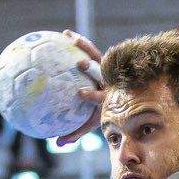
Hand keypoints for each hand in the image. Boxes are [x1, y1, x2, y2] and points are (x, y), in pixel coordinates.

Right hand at [53, 30, 107, 147]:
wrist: (122, 97)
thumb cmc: (101, 113)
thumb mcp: (91, 123)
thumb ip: (75, 133)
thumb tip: (56, 144)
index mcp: (107, 98)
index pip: (100, 97)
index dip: (92, 94)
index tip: (80, 92)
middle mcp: (109, 81)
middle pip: (101, 73)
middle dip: (92, 69)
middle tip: (80, 63)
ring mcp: (107, 69)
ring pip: (97, 55)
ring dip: (85, 46)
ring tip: (70, 37)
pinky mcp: (105, 60)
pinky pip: (92, 49)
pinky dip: (80, 42)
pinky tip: (65, 34)